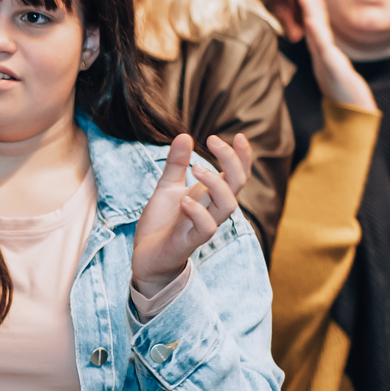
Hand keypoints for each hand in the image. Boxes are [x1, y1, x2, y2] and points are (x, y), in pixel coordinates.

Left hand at [131, 133, 249, 295]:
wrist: (146, 254)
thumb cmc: (162, 222)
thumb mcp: (167, 186)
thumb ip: (176, 163)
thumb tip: (184, 135)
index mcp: (210, 195)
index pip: (237, 174)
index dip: (243, 156)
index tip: (240, 136)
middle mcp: (212, 208)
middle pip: (237, 183)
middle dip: (231, 160)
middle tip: (213, 140)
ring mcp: (203, 224)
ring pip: (228, 205)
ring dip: (216, 183)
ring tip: (196, 167)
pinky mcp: (190, 240)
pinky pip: (206, 227)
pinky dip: (198, 211)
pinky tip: (184, 201)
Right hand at [297, 0, 376, 110]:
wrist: (354, 122)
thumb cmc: (350, 102)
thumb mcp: (343, 77)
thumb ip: (336, 64)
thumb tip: (333, 55)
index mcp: (325, 59)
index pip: (318, 30)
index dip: (313, 10)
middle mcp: (323, 60)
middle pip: (314, 28)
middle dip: (309, 6)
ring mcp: (326, 64)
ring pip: (316, 34)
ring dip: (310, 13)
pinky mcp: (334, 70)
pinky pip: (323, 48)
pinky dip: (316, 33)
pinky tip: (312, 20)